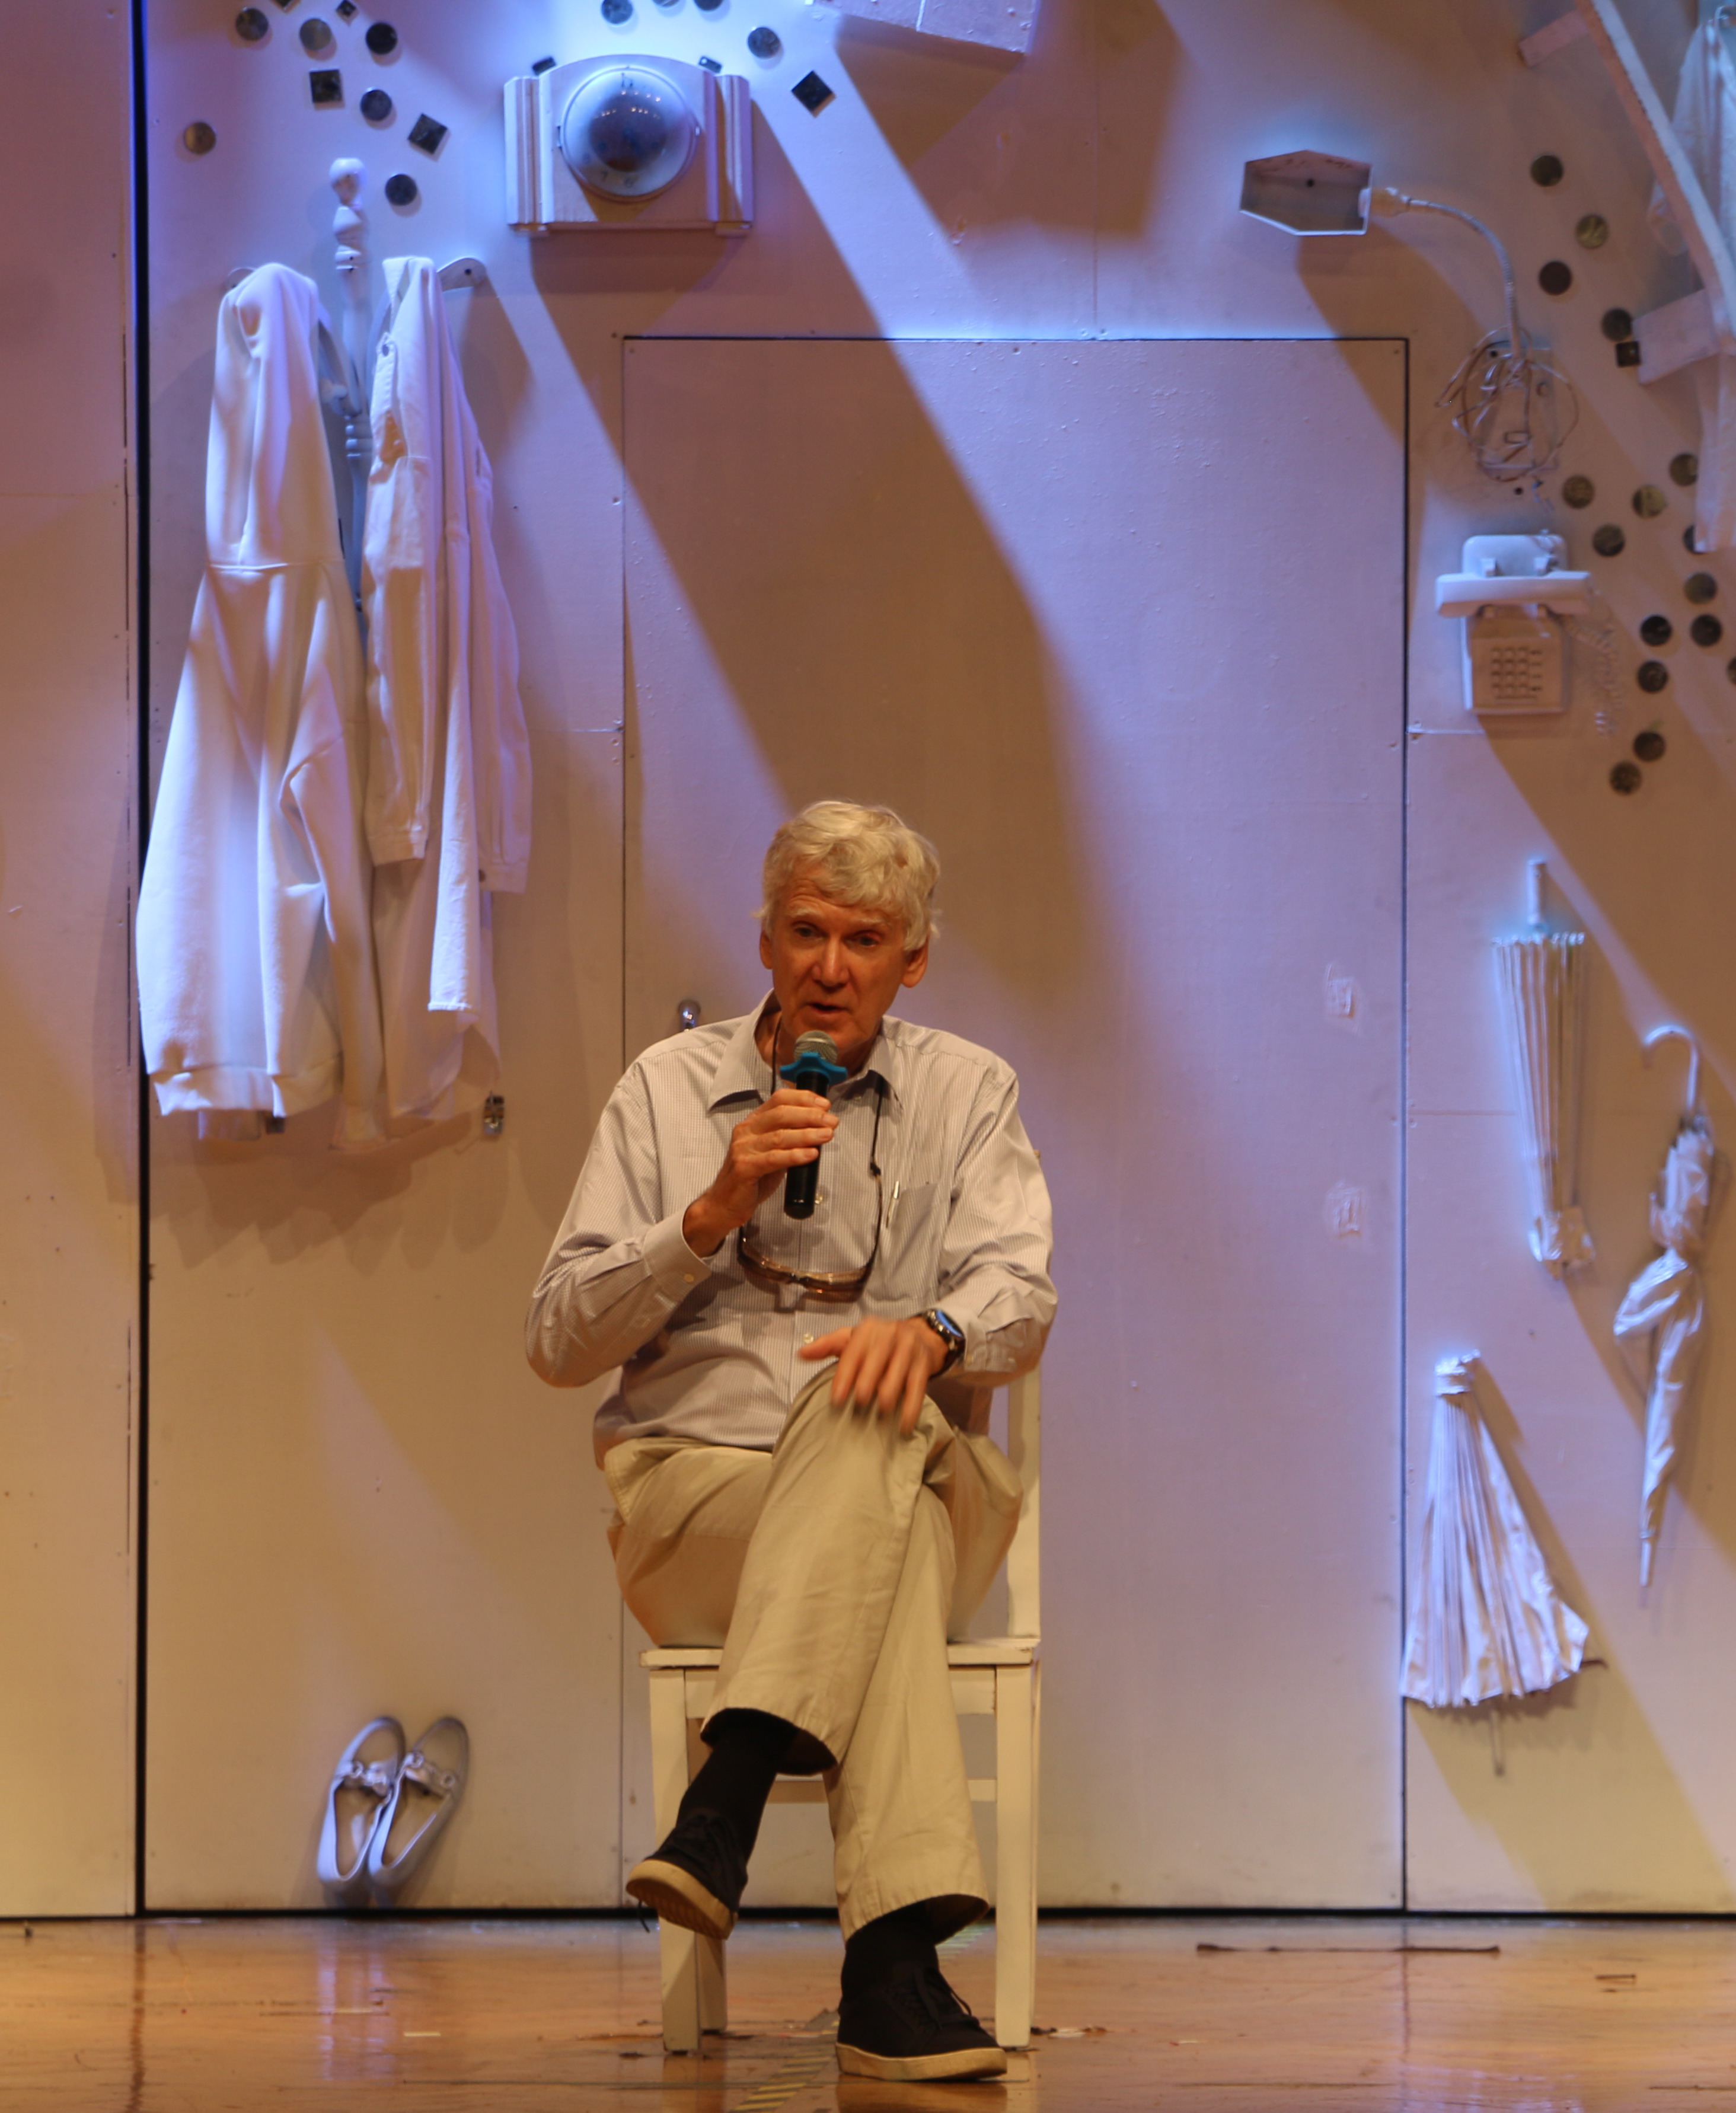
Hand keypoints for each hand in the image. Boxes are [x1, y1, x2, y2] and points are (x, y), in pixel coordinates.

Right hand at [682, 1087, 837, 1256]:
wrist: (724, 1203)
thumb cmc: (751, 1178)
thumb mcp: (772, 1152)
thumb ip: (789, 1139)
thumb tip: (820, 1129)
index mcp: (753, 1122)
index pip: (779, 1099)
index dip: (804, 1099)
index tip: (825, 1105)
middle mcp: (746, 1131)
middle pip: (781, 1114)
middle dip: (810, 1116)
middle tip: (831, 1121)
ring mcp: (743, 1149)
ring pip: (779, 1136)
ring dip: (807, 1134)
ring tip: (827, 1135)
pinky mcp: (744, 1167)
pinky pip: (773, 1158)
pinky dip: (795, 1155)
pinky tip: (811, 1155)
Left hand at [799, 1315, 947, 1434]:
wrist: (921, 1334)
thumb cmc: (878, 1342)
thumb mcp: (852, 1338)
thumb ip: (827, 1346)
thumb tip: (801, 1353)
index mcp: (867, 1329)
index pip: (853, 1352)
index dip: (844, 1376)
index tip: (836, 1399)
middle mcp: (890, 1335)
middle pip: (876, 1360)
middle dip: (867, 1383)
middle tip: (858, 1405)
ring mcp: (909, 1349)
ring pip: (897, 1374)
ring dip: (888, 1396)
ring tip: (880, 1415)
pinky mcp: (924, 1365)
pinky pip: (917, 1388)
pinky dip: (910, 1408)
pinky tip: (903, 1426)